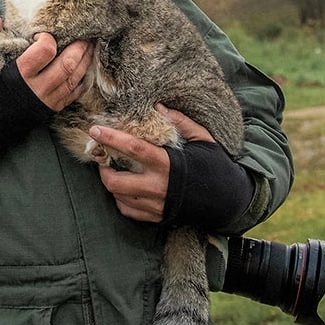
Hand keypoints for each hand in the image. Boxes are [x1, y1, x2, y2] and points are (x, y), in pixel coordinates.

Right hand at [16, 33, 92, 111]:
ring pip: (75, 78)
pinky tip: (85, 68)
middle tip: (83, 34)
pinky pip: (74, 93)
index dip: (47, 38)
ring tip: (89, 47)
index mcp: (20, 73)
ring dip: (85, 61)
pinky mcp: (52, 109)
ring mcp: (47, 100)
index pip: (46, 50)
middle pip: (68, 64)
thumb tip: (0, 21)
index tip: (42, 35)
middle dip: (79, 47)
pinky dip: (82, 79)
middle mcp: (37, 87)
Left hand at [90, 106, 214, 222]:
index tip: (95, 129)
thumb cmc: (215, 166)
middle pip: (116, 181)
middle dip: (103, 169)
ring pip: (118, 197)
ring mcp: (156, 205)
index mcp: (168, 164)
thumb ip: (179, 122)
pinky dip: (121, 199)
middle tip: (103, 158)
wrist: (229, 201)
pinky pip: (127, 211)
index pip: (133, 148)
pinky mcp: (157, 217)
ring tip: (113, 170)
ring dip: (111, 183)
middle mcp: (159, 187)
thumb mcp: (202, 139)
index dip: (112, 138)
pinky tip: (126, 188)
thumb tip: (158, 107)